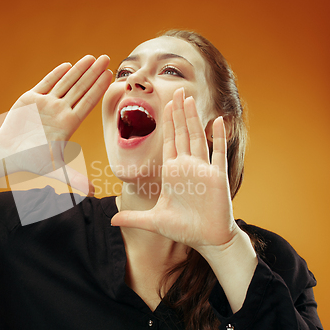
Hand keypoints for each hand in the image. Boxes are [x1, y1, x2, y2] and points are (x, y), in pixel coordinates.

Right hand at [0, 55, 112, 192]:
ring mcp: (47, 103)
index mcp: (68, 124)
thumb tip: (94, 194)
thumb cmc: (31, 161)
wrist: (7, 153)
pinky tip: (68, 65)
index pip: (87, 103)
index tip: (111, 77)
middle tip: (108, 58)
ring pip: (66, 83)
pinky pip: (46, 83)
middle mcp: (60, 111)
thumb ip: (74, 179)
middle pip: (81, 89)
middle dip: (94, 74)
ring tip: (92, 57)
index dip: (99, 89)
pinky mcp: (31, 98)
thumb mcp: (55, 169)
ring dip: (79, 70)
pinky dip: (56, 75)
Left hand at [111, 87, 238, 255]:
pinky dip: (219, 137)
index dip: (167, 122)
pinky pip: (218, 153)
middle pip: (182, 133)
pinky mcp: (217, 177)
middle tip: (177, 90)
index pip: (168, 141)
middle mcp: (187, 166)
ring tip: (189, 99)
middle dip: (178, 112)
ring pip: (198, 137)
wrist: (207, 240)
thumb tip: (111, 220)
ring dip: (193, 118)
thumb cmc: (183, 229)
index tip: (164, 104)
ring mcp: (202, 170)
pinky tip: (218, 120)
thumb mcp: (153, 221)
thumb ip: (133, 218)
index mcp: (172, 172)